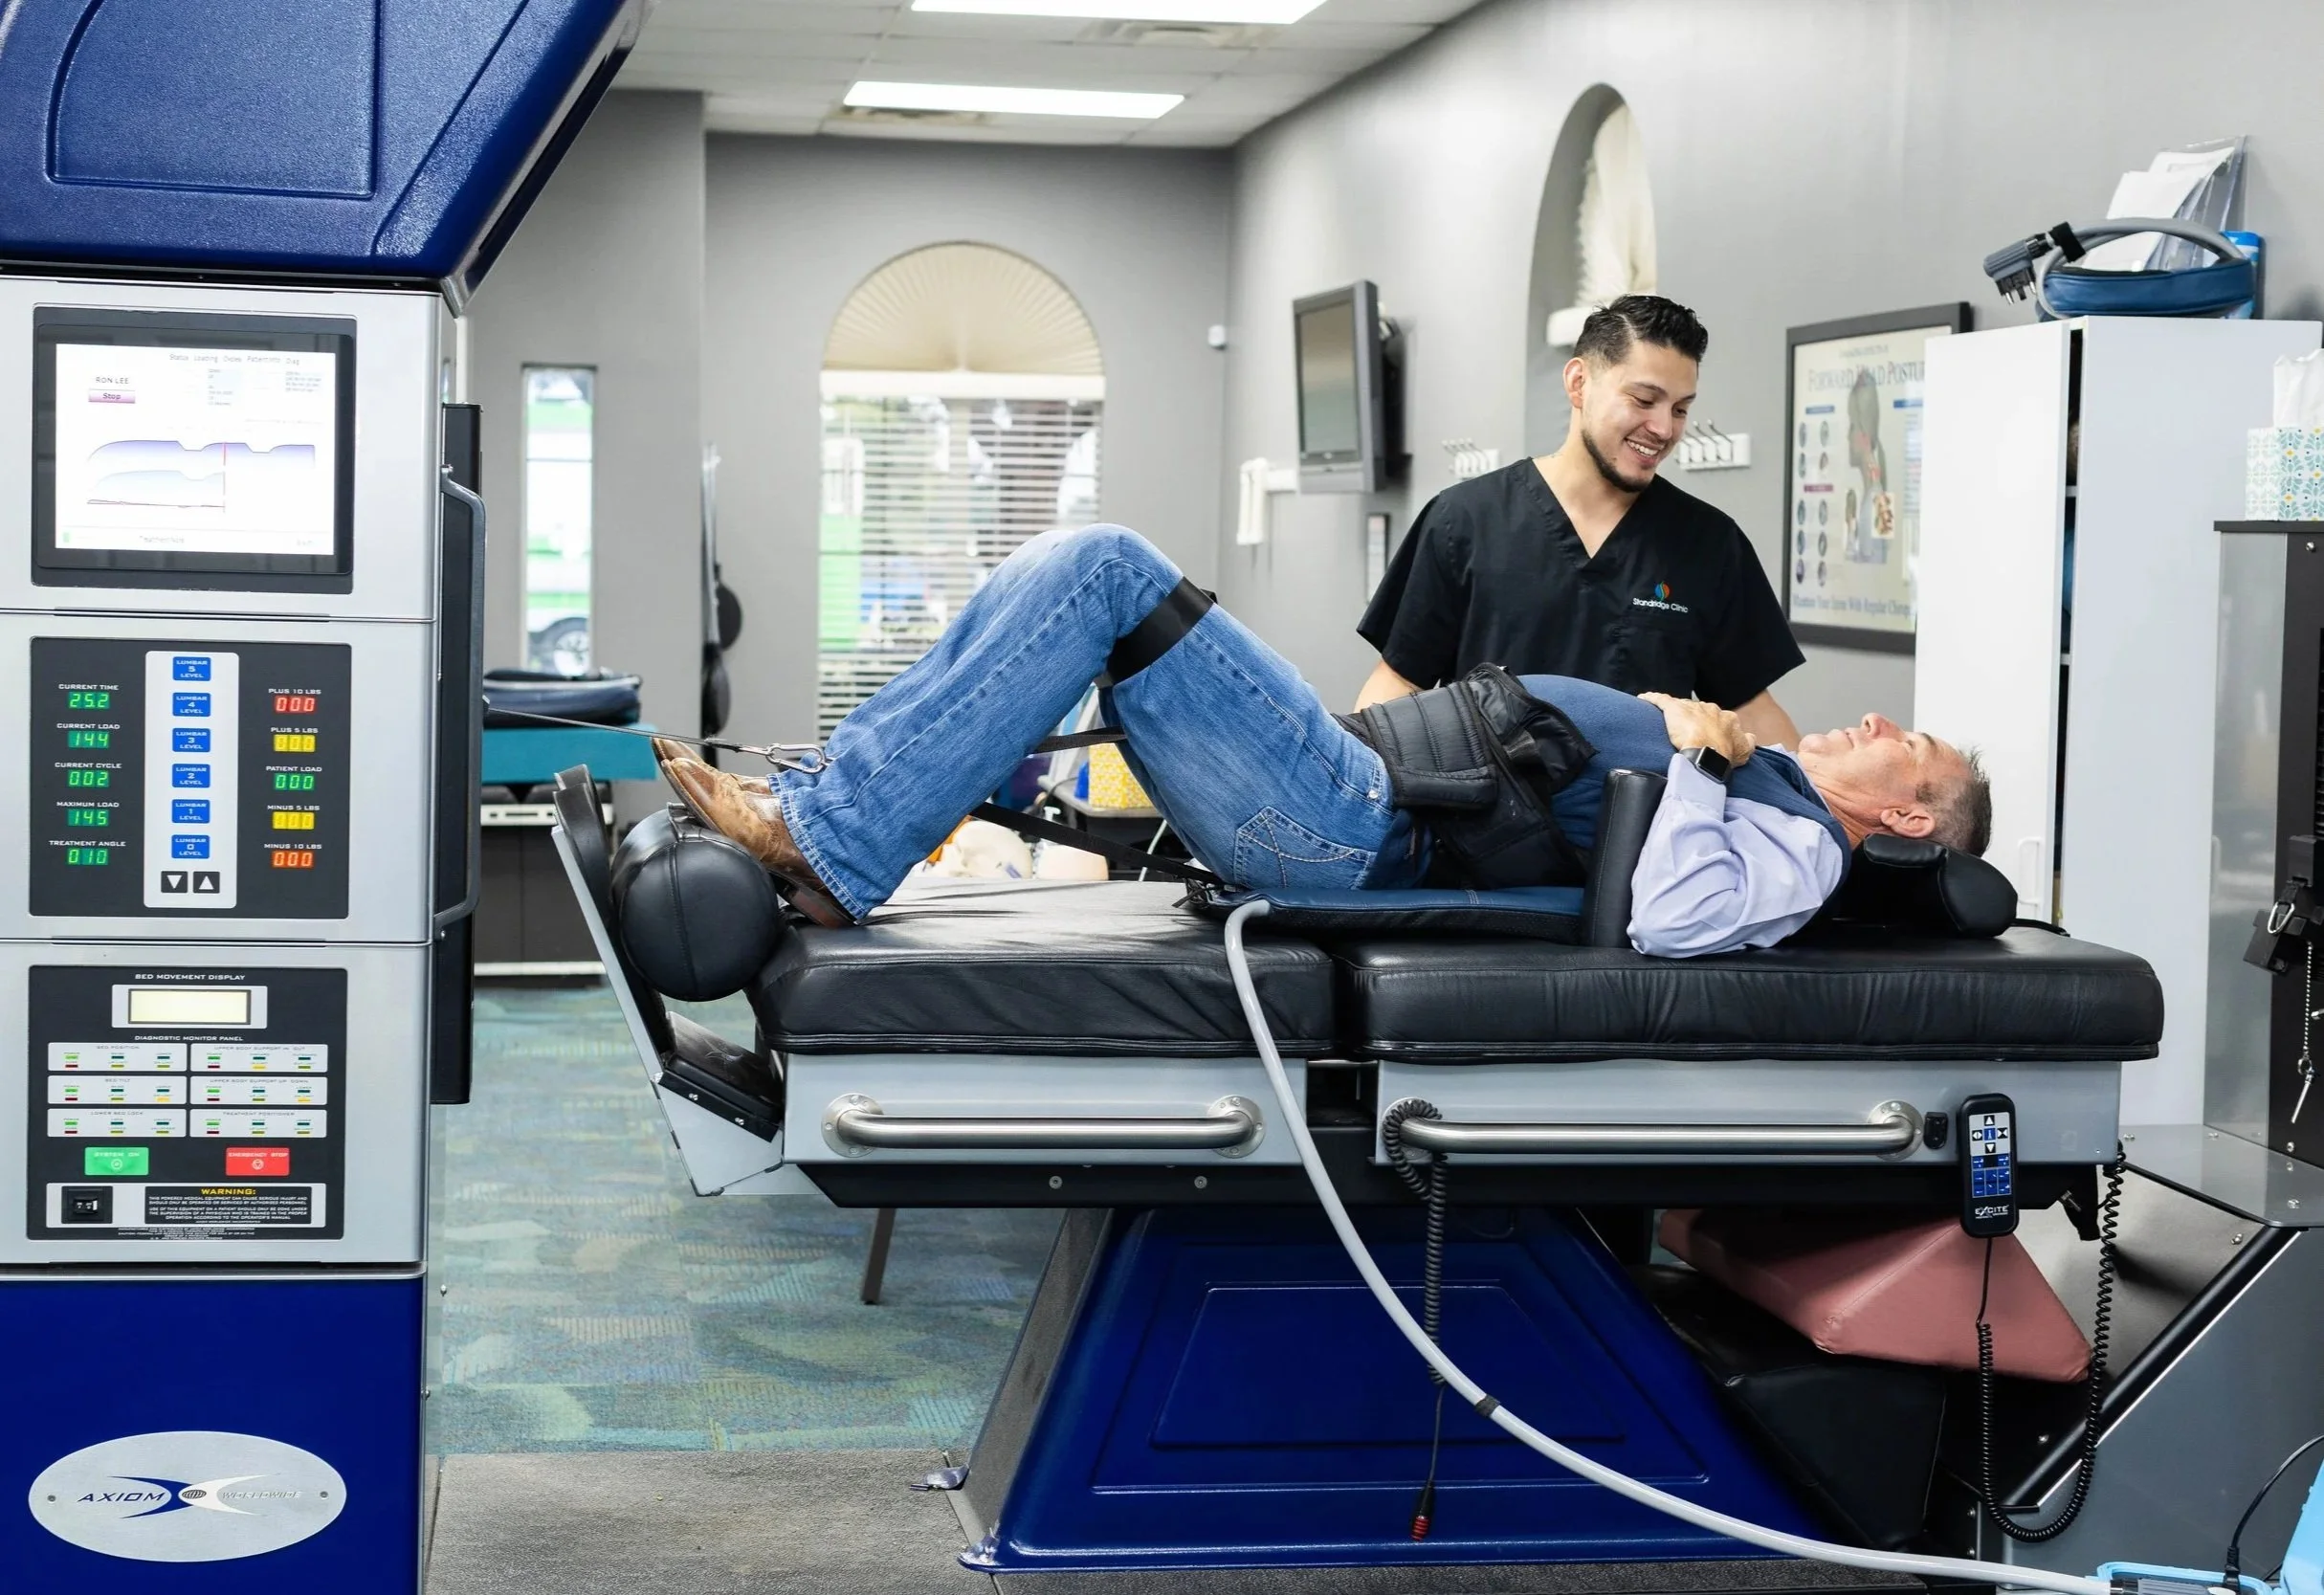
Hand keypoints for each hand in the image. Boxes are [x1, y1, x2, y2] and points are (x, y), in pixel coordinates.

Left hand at [1639, 692, 1754, 767]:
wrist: (1707, 753)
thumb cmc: (1723, 755)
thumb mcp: (1744, 751)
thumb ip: (1748, 742)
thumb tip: (1750, 737)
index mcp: (1726, 718)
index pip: (1716, 718)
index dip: (1709, 726)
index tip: (1702, 735)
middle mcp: (1710, 709)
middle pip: (1698, 711)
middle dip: (1691, 719)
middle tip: (1683, 731)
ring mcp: (1691, 708)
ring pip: (1680, 707)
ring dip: (1673, 713)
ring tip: (1664, 720)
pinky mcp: (1672, 709)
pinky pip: (1659, 700)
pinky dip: (1651, 699)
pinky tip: (1643, 699)